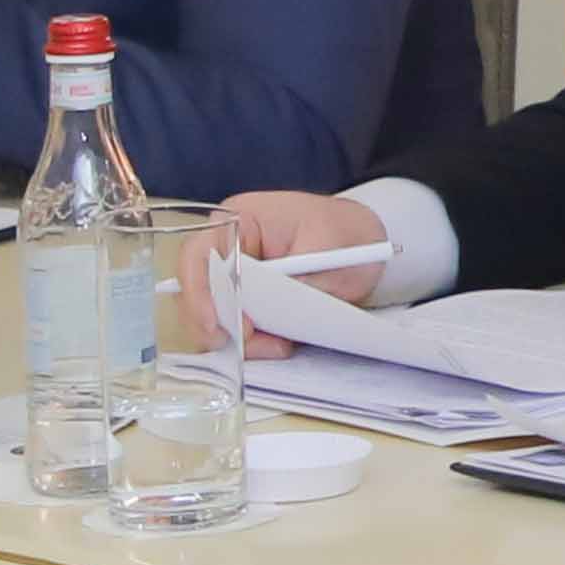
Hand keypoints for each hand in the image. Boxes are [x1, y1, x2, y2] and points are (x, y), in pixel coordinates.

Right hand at [209, 186, 393, 343]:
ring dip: (240, 339)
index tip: (218, 325)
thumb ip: (291, 280)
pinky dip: (253, 343)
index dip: (201, 294)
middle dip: (220, 324)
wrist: (366, 242)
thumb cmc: (344, 234)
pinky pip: (235, 329)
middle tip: (250, 343)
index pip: (199, 257)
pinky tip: (279, 343)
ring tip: (279, 344)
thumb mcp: (326, 251)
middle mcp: (226, 248)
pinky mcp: (246, 302)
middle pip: (198, 293)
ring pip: (213, 317)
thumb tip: (259, 311)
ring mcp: (234, 277)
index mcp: (240, 220)